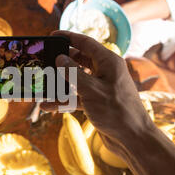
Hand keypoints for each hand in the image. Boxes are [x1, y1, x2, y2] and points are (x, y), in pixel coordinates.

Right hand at [41, 31, 153, 158]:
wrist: (132, 138)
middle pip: (79, 60)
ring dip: (60, 83)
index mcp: (108, 62)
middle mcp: (105, 72)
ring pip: (76, 80)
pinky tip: (47, 105)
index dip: (68, 38)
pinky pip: (77, 97)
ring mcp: (100, 87)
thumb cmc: (117, 111)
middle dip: (61, 61)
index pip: (86, 43)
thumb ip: (73, 73)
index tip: (51, 36)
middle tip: (44, 60)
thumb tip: (59, 58)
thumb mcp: (92, 90)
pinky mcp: (96, 102)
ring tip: (43, 83)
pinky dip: (64, 100)